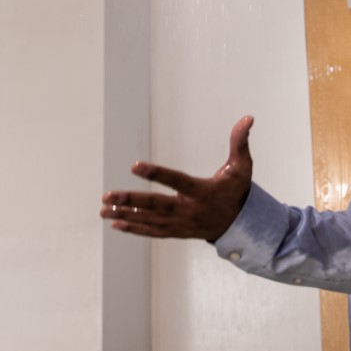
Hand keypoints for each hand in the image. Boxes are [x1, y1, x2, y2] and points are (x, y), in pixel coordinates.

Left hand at [100, 116, 253, 240]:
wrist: (240, 226)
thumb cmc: (237, 191)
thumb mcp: (242, 167)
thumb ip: (240, 142)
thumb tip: (248, 118)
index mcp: (202, 191)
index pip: (176, 180)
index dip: (156, 173)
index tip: (134, 166)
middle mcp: (188, 210)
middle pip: (156, 205)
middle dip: (131, 201)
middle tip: (107, 195)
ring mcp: (180, 224)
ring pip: (149, 220)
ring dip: (125, 214)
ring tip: (103, 209)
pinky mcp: (176, 232)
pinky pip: (152, 231)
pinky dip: (134, 228)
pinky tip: (115, 222)